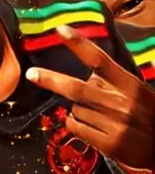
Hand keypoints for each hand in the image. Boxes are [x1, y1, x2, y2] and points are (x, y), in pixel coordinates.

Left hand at [25, 24, 154, 170]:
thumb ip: (114, 80)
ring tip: (98, 115)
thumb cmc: (148, 114)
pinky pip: (76, 128)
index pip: (99, 59)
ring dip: (77, 109)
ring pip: (75, 110)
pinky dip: (76, 125)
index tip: (60, 29)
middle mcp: (119, 102)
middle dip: (51, 80)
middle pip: (76, 88)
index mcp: (128, 84)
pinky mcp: (108, 144)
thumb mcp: (137, 90)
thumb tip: (89, 69)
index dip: (79, 44)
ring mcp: (113, 124)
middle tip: (31, 74)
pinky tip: (93, 128)